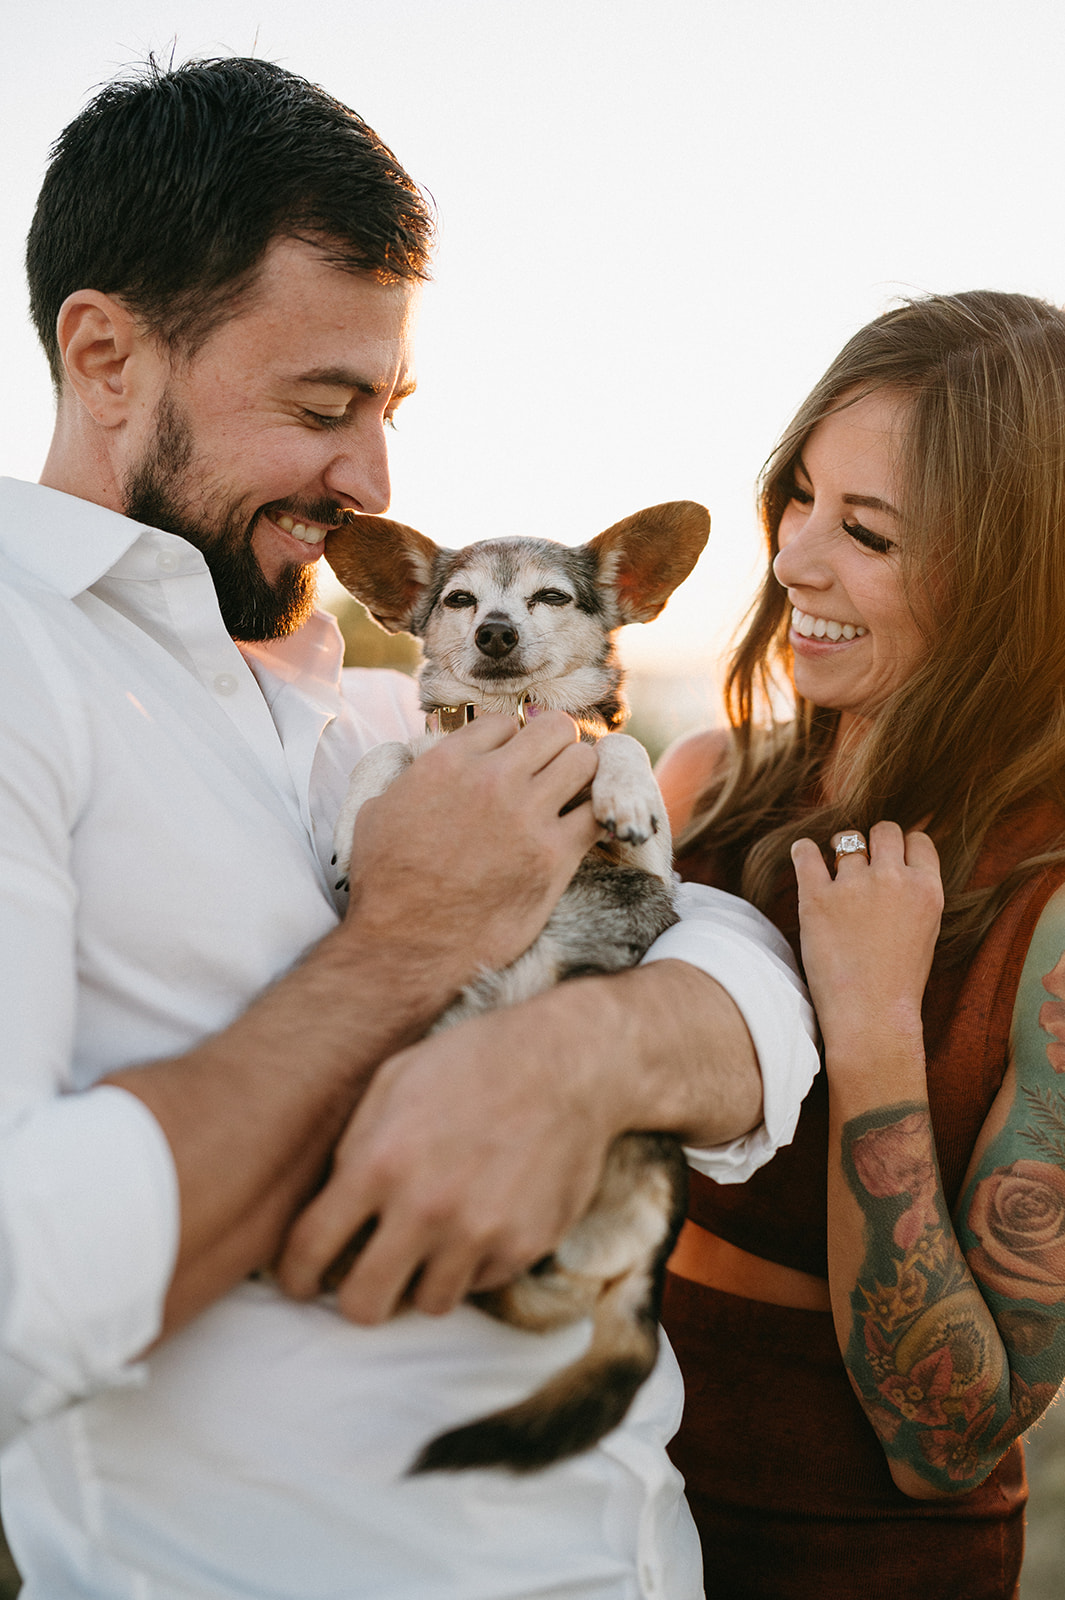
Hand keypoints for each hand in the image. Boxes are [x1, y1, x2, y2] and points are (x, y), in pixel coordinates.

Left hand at [275, 995, 614, 1322]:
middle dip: (355, 1299)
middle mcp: (425, 1208)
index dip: (295, 1276)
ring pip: (428, 1304)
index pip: (310, 1249)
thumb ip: (354, 1145)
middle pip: (363, 1305)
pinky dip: (474, 1263)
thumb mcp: (393, 1080)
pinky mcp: (524, 1246)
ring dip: (423, 1280)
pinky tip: (482, 1218)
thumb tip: (328, 1205)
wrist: (566, 1062)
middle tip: (366, 1279)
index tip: (301, 1281)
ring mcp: (478, 1233)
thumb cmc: (473, 1061)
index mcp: (380, 1162)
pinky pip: (481, 1283)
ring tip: (434, 1242)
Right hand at [343, 710, 598, 992]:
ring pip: (584, 761)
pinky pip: (597, 813)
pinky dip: (597, 816)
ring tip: (569, 799)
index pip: (504, 723)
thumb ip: (406, 775)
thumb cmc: (385, 884)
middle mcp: (492, 779)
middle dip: (555, 747)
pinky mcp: (554, 855)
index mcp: (448, 762)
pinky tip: (584, 829)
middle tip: (550, 774)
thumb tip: (418, 763)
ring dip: (580, 777)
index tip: (510, 765)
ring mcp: (527, 815)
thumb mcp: (377, 810)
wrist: (407, 944)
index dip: (510, 741)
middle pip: (554, 730)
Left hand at [791, 821, 942, 1062]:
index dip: (901, 845)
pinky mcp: (817, 898)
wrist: (871, 1017)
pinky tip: (804, 856)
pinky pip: (805, 853)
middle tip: (859, 860)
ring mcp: (855, 886)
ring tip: (832, 870)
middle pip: (884, 830)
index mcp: (927, 889)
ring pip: (846, 840)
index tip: (889, 857)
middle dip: (872, 841)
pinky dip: (803, 851)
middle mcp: (894, 879)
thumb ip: (915, 894)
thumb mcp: (925, 930)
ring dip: (838, 851)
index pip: (917, 839)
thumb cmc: (898, 982)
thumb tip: (898, 863)